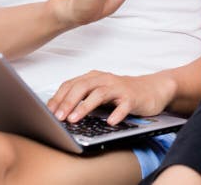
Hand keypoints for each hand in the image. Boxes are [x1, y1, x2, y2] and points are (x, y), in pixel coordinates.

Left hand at [47, 71, 176, 125]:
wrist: (152, 89)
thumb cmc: (122, 93)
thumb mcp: (99, 93)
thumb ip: (82, 98)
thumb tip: (58, 112)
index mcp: (94, 78)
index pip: (71, 84)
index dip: (58, 98)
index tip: (48, 113)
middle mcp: (105, 80)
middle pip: (82, 87)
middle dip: (67, 102)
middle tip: (57, 118)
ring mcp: (119, 88)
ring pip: (99, 94)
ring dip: (85, 107)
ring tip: (75, 119)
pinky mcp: (132, 98)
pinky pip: (124, 105)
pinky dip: (116, 113)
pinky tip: (110, 122)